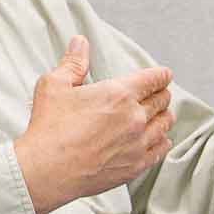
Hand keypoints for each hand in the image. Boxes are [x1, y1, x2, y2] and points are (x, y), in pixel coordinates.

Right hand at [13, 34, 174, 213]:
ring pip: (165, 125)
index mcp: (118, 94)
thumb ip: (73, 63)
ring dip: (164, 116)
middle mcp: (134, 117)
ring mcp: (137, 143)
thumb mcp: (55, 85)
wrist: (48, 170)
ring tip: (161, 114)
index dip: (161, 75)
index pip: (153, 79)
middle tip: (160, 93)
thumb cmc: (49, 128)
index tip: (164, 75)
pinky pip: (160, 150)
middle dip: (161, 94)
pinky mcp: (135, 165)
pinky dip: (163, 141)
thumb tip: (80, 43)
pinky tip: (160, 139)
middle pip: (161, 101)